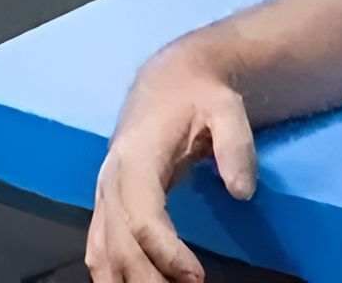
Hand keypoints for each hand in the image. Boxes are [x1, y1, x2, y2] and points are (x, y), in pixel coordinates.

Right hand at [86, 46, 257, 282]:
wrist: (168, 79)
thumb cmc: (200, 94)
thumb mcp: (227, 107)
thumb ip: (236, 146)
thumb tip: (243, 192)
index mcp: (137, 158)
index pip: (145, 219)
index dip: (167, 254)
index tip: (197, 278)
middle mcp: (111, 180)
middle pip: (121, 245)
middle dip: (148, 279)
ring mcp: (103, 193)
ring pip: (102, 253)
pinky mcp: (105, 202)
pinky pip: (98, 248)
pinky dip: (110, 275)